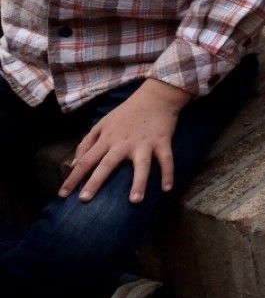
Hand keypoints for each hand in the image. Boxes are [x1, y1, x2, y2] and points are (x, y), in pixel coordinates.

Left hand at [61, 79, 189, 203]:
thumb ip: (87, 142)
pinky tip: (167, 188)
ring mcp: (144, 143)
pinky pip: (166, 160)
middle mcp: (123, 143)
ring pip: (141, 165)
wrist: (156, 96)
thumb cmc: (126, 113)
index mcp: (107, 139)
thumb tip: (73, 164)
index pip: (86, 160)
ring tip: (135, 201)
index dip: (73, 178)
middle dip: (95, 182)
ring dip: (138, 183)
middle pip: (107, 164)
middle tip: (84, 200)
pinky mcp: (162, 141)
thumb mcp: (102, 123)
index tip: (62, 195)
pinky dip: (168, 174)